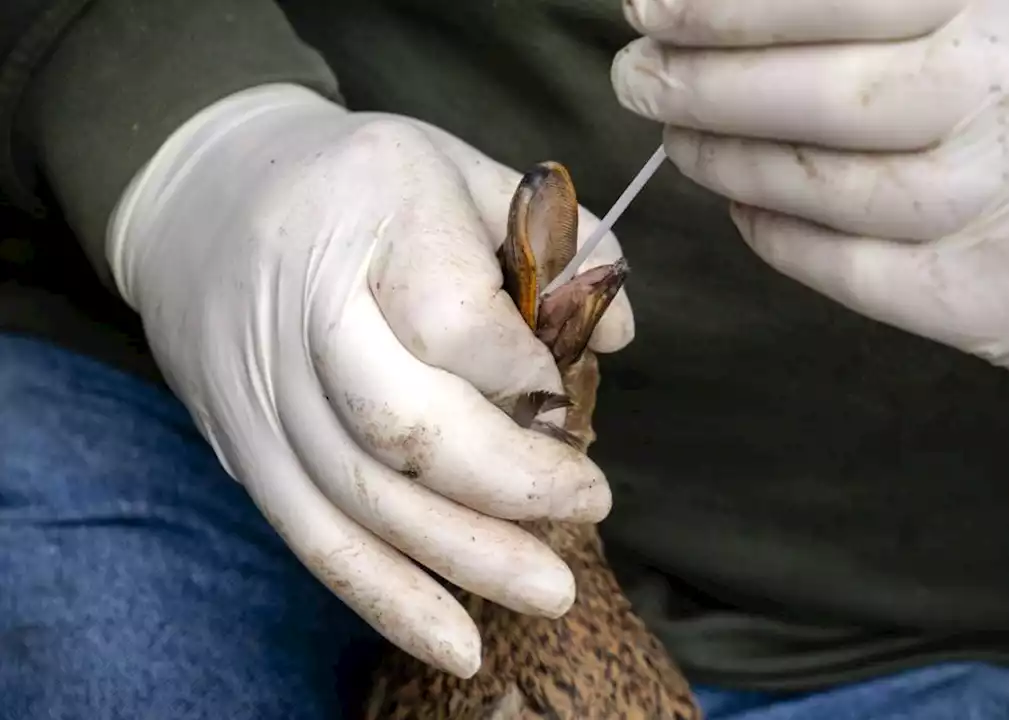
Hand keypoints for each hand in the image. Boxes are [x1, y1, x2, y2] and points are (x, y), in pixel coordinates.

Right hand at [106, 84, 633, 675]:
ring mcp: (263, 385)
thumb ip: (551, 239)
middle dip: (508, 484)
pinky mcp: (242, 445)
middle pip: (402, 424)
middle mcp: (307, 305)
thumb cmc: (360, 182)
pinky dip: (388, 599)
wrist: (205, 193)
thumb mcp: (458, 169)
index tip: (561, 384)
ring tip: (550, 591)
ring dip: (464, 558)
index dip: (525, 369)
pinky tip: (457, 643)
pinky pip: (313, 537)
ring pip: (360, 498)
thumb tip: (619, 330)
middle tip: (591, 504)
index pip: (454, 318)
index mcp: (373, 210)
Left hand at [613, 0, 1008, 386]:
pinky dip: (779, 237)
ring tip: (679, 138)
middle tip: (637, 75)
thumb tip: (748, 7)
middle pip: (822, 94)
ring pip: (829, 190)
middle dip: (702, 84)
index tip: (654, 4)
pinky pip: (855, 273)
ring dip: (727, 162)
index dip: (728, 2)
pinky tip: (744, 208)